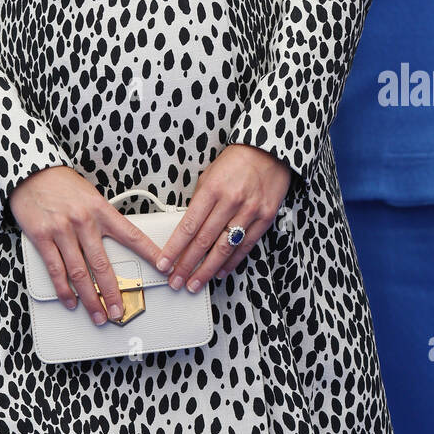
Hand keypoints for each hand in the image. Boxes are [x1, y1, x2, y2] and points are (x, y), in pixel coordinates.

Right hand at [9, 166, 161, 326]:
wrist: (31, 171)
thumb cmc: (62, 183)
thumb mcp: (90, 195)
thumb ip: (101, 219)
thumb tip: (116, 244)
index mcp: (100, 209)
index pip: (131, 235)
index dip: (149, 253)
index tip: (164, 267)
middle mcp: (83, 221)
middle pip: (103, 264)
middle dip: (113, 292)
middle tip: (120, 311)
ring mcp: (62, 230)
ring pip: (80, 273)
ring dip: (90, 299)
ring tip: (99, 315)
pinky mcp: (42, 237)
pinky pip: (56, 269)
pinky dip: (64, 290)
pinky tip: (71, 301)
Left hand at [155, 144, 290, 291]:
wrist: (269, 150)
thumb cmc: (236, 162)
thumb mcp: (209, 175)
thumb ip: (199, 201)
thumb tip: (186, 228)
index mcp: (212, 189)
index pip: (188, 225)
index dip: (174, 248)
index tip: (164, 263)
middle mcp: (230, 201)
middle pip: (204, 241)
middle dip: (187, 265)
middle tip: (176, 281)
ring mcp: (250, 211)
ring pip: (224, 248)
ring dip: (207, 270)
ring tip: (194, 283)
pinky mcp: (265, 218)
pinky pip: (246, 246)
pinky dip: (231, 262)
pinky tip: (220, 272)